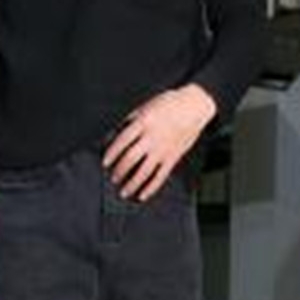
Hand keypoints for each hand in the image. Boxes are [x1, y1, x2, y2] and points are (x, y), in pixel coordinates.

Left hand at [103, 83, 217, 200]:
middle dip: (119, 171)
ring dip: (131, 184)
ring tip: (123, 192)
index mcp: (143, 122)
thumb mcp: (146, 106)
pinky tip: (142, 196)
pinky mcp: (172, 158)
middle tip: (113, 178)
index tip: (105, 163)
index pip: (123, 140)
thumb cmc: (169, 104)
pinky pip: (160, 177)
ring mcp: (163, 149)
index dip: (112, 153)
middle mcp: (152, 137)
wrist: (194, 106)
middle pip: (130, 158)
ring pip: (144, 171)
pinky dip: (150, 188)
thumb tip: (114, 134)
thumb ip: (130, 120)